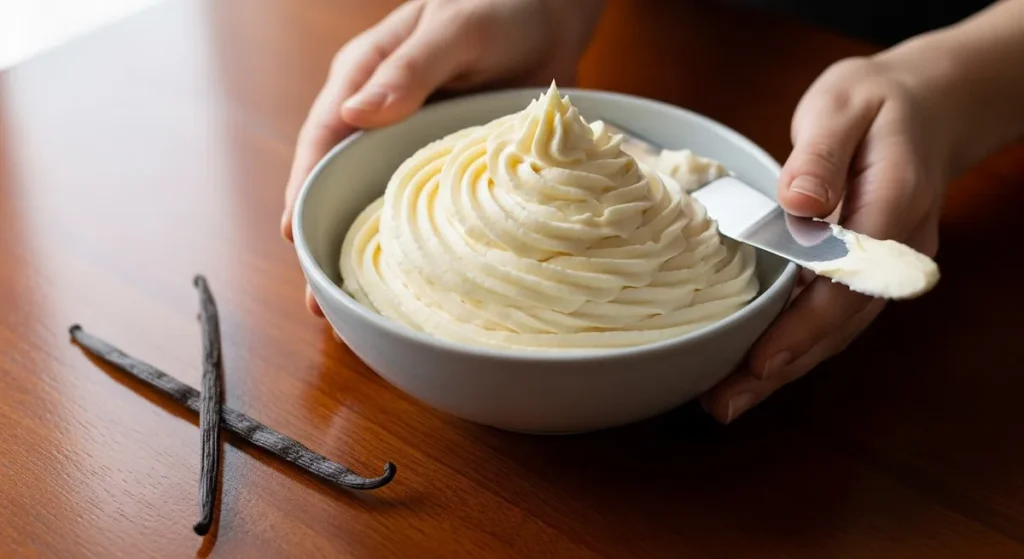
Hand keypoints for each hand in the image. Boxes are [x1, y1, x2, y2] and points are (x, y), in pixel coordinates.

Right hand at [281, 0, 604, 315]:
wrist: (554, 11)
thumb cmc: (498, 4)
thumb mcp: (454, 30)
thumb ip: (410, 70)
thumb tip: (356, 116)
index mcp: (364, 76)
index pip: (322, 138)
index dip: (303, 190)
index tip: (294, 239)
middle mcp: (382, 113)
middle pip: (342, 180)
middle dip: (328, 235)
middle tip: (320, 299)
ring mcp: (416, 139)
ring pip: (382, 197)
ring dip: (373, 247)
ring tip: (364, 302)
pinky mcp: (451, 156)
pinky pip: (428, 200)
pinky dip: (420, 237)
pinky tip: (423, 275)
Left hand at [701, 54, 951, 422]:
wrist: (923, 106)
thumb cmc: (875, 103)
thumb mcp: (843, 106)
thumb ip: (820, 156)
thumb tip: (798, 203)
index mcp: (892, 208)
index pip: (848, 282)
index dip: (803, 327)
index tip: (761, 361)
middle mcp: (895, 252)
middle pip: (839, 323)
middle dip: (782, 366)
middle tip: (724, 402)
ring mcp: (883, 267)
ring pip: (834, 330)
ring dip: (784, 367)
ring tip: (727, 399)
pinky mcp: (863, 271)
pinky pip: (829, 315)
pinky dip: (792, 344)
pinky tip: (753, 366)